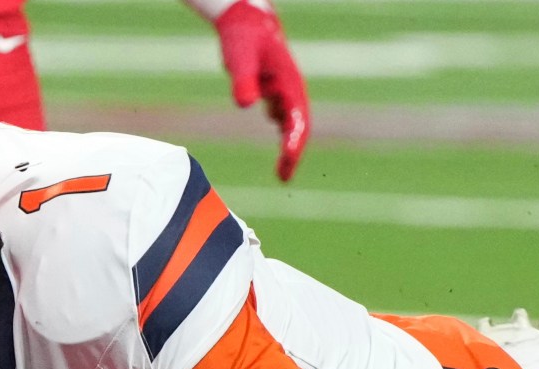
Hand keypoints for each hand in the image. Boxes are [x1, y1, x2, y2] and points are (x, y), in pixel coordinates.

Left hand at [213, 0, 310, 181]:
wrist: (245, 20)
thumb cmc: (243, 37)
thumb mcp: (240, 58)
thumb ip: (243, 81)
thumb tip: (245, 104)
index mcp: (289, 84)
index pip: (297, 119)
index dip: (294, 142)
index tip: (287, 161)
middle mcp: (291, 90)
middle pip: (299, 127)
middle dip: (294, 153)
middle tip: (284, 178)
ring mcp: (284, 91)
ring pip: (292, 124)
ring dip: (290, 147)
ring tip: (283, 173)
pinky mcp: (274, 91)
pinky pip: (284, 118)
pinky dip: (284, 134)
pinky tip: (281, 147)